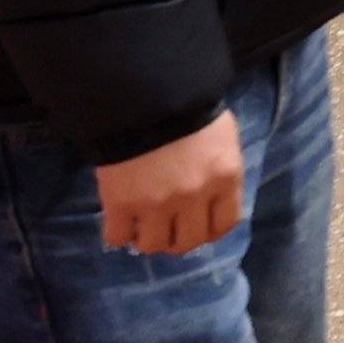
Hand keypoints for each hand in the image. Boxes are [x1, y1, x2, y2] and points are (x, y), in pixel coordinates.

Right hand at [95, 111, 245, 254]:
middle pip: (188, 242)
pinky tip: (121, 219)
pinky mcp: (120, 203)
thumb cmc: (191, 111)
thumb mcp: (221, 138)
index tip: (198, 227)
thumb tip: (212, 197)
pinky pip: (117, 237)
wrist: (146, 97)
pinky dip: (119, 233)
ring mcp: (157, 203)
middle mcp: (195, 196)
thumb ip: (220, 171)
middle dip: (177, 239)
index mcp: (226, 178)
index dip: (209, 231)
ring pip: (153, 245)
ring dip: (148, 239)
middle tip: (167, 228)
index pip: (224, 225)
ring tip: (142, 225)